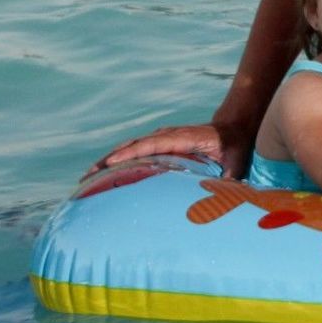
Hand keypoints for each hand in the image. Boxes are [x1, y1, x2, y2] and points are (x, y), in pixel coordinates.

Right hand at [88, 120, 250, 177]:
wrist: (234, 126)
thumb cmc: (235, 145)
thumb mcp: (236, 161)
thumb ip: (230, 177)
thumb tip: (226, 197)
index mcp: (182, 138)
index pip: (151, 145)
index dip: (130, 154)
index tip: (110, 164)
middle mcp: (167, 135)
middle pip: (131, 146)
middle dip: (108, 161)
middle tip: (86, 179)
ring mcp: (161, 137)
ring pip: (129, 147)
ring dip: (108, 161)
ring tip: (87, 179)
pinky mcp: (159, 142)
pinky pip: (134, 150)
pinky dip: (118, 159)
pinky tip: (104, 174)